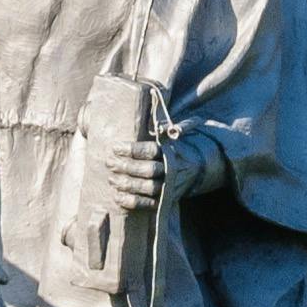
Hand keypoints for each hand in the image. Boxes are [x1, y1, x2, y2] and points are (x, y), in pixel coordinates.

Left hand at [98, 132, 215, 214]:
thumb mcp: (169, 137)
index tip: (115, 147)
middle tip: (109, 162)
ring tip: (111, 178)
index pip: (151, 150)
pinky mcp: (165, 200)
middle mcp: (172, 169)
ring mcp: (169, 186)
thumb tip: (146, 101)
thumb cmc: (174, 150)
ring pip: (147, 188)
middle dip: (126, 167)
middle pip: (148, 170)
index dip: (132, 150)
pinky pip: (147, 204)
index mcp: (171, 151)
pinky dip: (131, 202)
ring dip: (127, 184)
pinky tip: (117, 196)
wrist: (197, 170)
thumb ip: (156, 127)